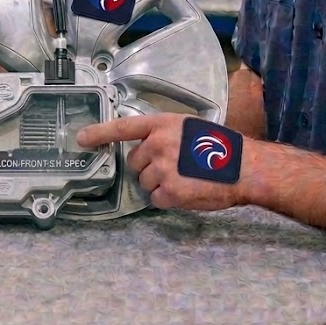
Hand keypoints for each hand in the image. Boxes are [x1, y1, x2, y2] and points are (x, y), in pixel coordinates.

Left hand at [76, 113, 247, 210]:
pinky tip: (184, 191)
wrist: (244, 168)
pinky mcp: (169, 192)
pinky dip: (166, 199)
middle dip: (147, 167)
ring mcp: (163, 169)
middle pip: (134, 162)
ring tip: (183, 178)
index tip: (80, 139)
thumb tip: (144, 147)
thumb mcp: (187, 128)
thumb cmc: (219, 147)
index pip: (122, 128)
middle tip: (173, 166)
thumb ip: (163, 134)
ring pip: (143, 182)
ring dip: (157, 184)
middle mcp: (158, 145)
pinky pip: (155, 199)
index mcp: (162, 125)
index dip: (99, 133)